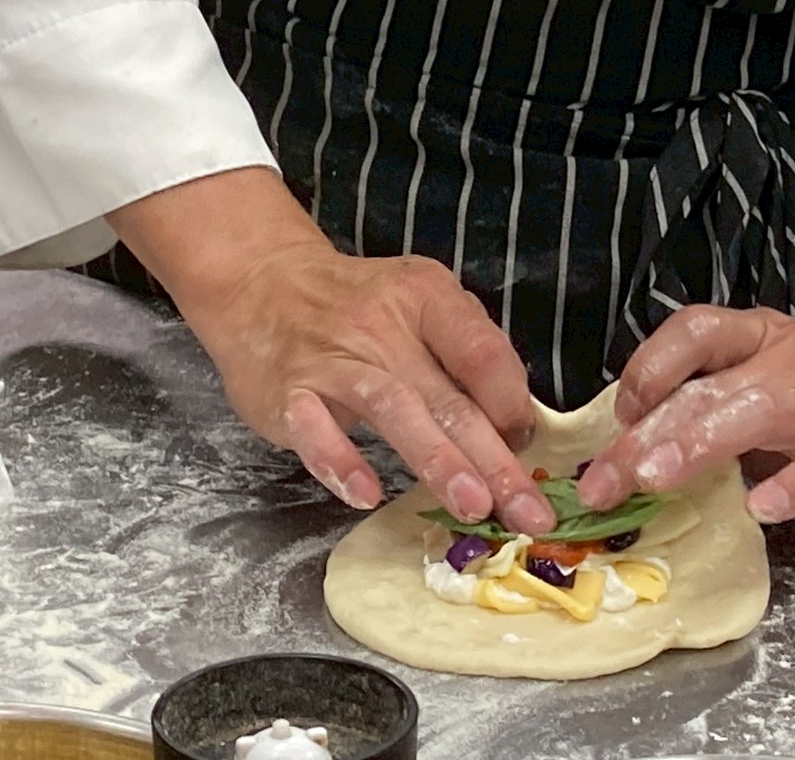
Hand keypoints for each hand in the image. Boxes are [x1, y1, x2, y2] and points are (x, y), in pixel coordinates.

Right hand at [109, 168, 555, 534]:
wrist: (264, 283)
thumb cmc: (359, 306)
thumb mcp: (420, 304)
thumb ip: (466, 354)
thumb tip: (517, 425)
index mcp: (427, 298)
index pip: (483, 352)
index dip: (513, 403)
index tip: (530, 447)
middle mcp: (383, 326)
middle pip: (450, 397)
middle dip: (495, 460)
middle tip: (529, 511)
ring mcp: (334, 360)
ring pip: (394, 410)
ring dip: (438, 460)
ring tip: (474, 505)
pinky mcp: (288, 391)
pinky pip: (314, 428)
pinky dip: (340, 461)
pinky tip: (365, 495)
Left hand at [577, 305, 794, 524]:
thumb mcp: (768, 378)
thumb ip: (711, 400)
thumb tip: (632, 441)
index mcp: (759, 337)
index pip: (695, 331)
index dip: (650, 367)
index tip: (620, 415)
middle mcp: (789, 362)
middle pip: (709, 389)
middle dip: (648, 435)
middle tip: (606, 481)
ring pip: (757, 414)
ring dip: (699, 446)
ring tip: (658, 479)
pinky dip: (793, 487)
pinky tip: (761, 508)